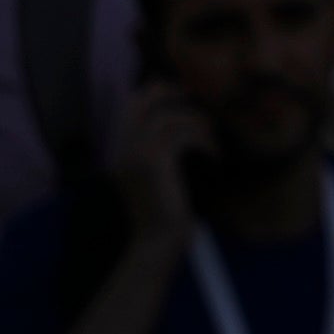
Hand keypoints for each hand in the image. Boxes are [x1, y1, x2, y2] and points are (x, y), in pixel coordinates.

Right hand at [101, 78, 211, 244]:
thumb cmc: (161, 216)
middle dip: (169, 92)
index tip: (178, 93)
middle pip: (142, 100)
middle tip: (193, 96)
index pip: (130, 105)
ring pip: (168, 116)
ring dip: (196, 122)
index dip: (154, 93)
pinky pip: (182, 134)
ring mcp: (136, 151)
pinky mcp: (155, 159)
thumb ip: (154, 155)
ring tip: (212, 137)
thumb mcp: (153, 181)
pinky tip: (214, 154)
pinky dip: (203, 139)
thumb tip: (177, 132)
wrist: (156, 241)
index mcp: (120, 150)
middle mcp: (123, 146)